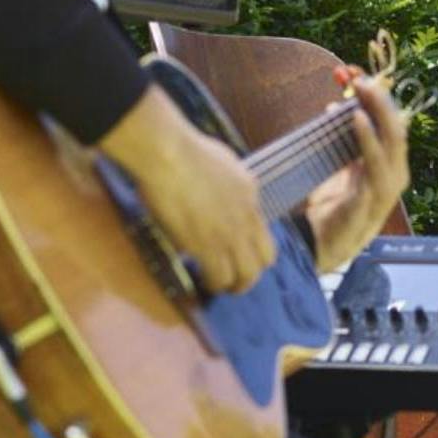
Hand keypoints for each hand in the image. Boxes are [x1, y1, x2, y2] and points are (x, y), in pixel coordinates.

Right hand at [98, 86, 273, 292]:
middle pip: (261, 263)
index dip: (257, 256)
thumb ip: (233, 186)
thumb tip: (227, 193)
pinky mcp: (207, 245)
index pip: (267, 240)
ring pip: (243, 276)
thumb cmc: (188, 151)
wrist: (170, 155)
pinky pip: (218, 276)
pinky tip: (200, 281)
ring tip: (217, 286)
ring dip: (231, 285)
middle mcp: (247, 221)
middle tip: (233, 281)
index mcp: (252, 200)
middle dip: (248, 277)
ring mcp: (229, 235)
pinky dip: (212, 283)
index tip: (241, 257)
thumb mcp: (227, 165)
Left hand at [304, 74, 409, 272]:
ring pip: (392, 143)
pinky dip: (366, 140)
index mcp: (389, 164)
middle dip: (380, 99)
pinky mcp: (371, 202)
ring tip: (362, 91)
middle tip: (359, 77)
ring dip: (377, 113)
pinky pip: (373, 166)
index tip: (355, 73)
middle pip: (396, 128)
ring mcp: (386, 190)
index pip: (390, 122)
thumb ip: (340, 139)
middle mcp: (394, 174)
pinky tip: (356, 120)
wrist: (318, 244)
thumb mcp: (337, 165)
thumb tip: (336, 104)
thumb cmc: (330, 207)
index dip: (377, 96)